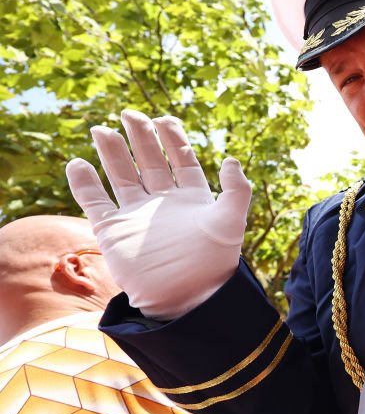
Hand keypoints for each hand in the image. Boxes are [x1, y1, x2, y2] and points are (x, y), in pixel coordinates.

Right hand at [66, 109, 251, 320]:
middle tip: (129, 113)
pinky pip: (94, 201)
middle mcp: (163, 203)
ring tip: (101, 130)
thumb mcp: (231, 222)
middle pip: (149, 161)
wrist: (184, 299)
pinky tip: (78, 164)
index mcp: (192, 199)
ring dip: (111, 153)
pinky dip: (84, 183)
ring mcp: (136, 216)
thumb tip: (231, 159)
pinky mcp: (113, 230)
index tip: (163, 118)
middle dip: (140, 136)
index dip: (172, 137)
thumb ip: (236, 190)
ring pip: (121, 175)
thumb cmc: (213, 264)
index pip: (181, 159)